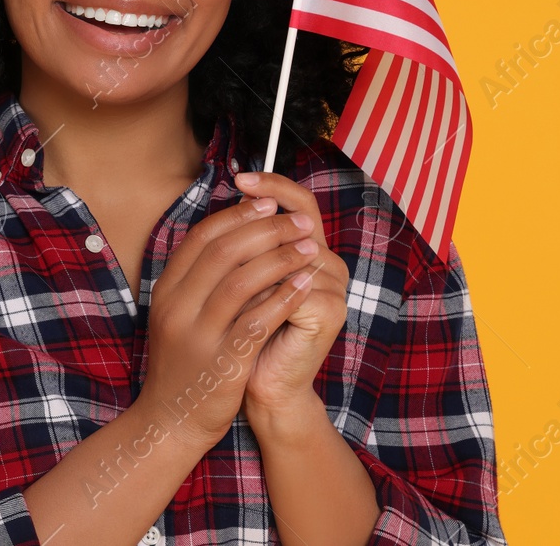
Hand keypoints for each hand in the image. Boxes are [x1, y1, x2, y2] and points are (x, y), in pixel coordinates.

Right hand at [136, 190, 321, 451]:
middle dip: (266, 229)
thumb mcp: (178, 313)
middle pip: (223, 251)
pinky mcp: (221, 361)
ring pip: (241, 281)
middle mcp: (176, 306)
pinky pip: (256, 320)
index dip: (237, 215)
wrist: (170, 420)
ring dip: (281, 258)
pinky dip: (283, 297)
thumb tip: (233, 235)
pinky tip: (306, 284)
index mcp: (166, 289)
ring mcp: (197, 334)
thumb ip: (197, 278)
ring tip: (311, 247)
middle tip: (298, 221)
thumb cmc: (184, 362)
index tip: (267, 202)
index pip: (202, 237)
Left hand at [232, 170, 348, 423]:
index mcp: (306, 251)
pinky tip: (240, 294)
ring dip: (254, 255)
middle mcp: (325, 263)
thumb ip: (241, 246)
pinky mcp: (328, 312)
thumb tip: (228, 201)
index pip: (298, 204)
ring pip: (289, 252)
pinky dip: (262, 289)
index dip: (273, 186)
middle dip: (265, 204)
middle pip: (300, 217)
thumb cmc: (243, 330)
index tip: (238, 176)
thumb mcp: (237, 280)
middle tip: (238, 187)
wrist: (258, 384)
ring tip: (227, 260)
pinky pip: (289, 287)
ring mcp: (331, 287)